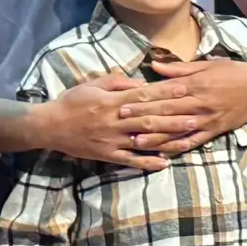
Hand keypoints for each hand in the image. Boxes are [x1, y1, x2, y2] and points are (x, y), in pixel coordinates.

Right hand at [40, 73, 185, 169]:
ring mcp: (112, 140)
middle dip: (175, 118)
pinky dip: (147, 162)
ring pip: (144, 141)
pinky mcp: (107, 154)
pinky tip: (164, 163)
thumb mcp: (91, 84)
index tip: (186, 90)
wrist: (49, 126)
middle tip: (197, 116)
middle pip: (150, 119)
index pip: (144, 96)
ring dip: (168, 141)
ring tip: (189, 140)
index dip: (166, 93)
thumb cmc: (71, 102)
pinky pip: (130, 160)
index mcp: (112, 102)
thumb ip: (116, 82)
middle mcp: (115, 121)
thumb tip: (139, 83)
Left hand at [117, 59, 246, 157]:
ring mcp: (207, 120)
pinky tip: (163, 152)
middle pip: (166, 111)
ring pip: (177, 130)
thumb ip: (179, 68)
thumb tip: (153, 66)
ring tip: (136, 142)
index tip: (124, 102)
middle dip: (143, 117)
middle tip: (122, 122)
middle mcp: (199, 103)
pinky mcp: (215, 131)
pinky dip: (178, 147)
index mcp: (195, 84)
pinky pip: (194, 141)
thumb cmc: (232, 72)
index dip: (142, 99)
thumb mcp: (206, 64)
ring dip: (156, 137)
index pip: (164, 92)